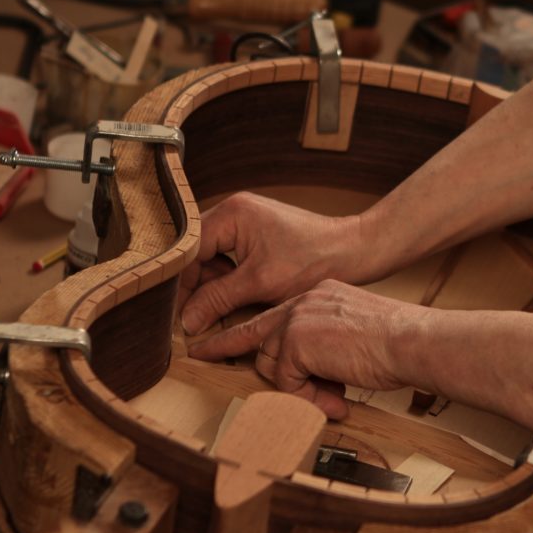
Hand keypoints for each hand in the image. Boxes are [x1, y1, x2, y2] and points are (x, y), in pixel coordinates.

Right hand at [180, 192, 368, 335]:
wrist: (353, 252)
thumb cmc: (314, 261)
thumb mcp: (260, 285)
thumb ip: (218, 300)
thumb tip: (187, 321)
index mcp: (231, 213)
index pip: (189, 249)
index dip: (182, 284)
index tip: (179, 314)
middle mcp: (234, 212)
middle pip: (198, 254)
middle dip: (198, 287)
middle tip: (195, 320)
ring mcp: (245, 223)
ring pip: (213, 260)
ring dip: (213, 288)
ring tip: (217, 314)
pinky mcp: (257, 237)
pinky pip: (230, 261)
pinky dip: (230, 283)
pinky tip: (236, 303)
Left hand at [188, 280, 422, 418]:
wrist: (410, 339)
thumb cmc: (396, 343)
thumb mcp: (354, 338)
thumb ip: (325, 351)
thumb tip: (312, 384)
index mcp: (318, 296)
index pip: (273, 316)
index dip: (241, 332)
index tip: (211, 342)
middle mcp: (303, 301)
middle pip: (257, 336)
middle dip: (227, 349)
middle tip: (197, 353)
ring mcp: (297, 319)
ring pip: (269, 362)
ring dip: (295, 388)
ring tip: (331, 398)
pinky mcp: (296, 341)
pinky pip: (285, 380)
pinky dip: (306, 396)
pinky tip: (335, 398)